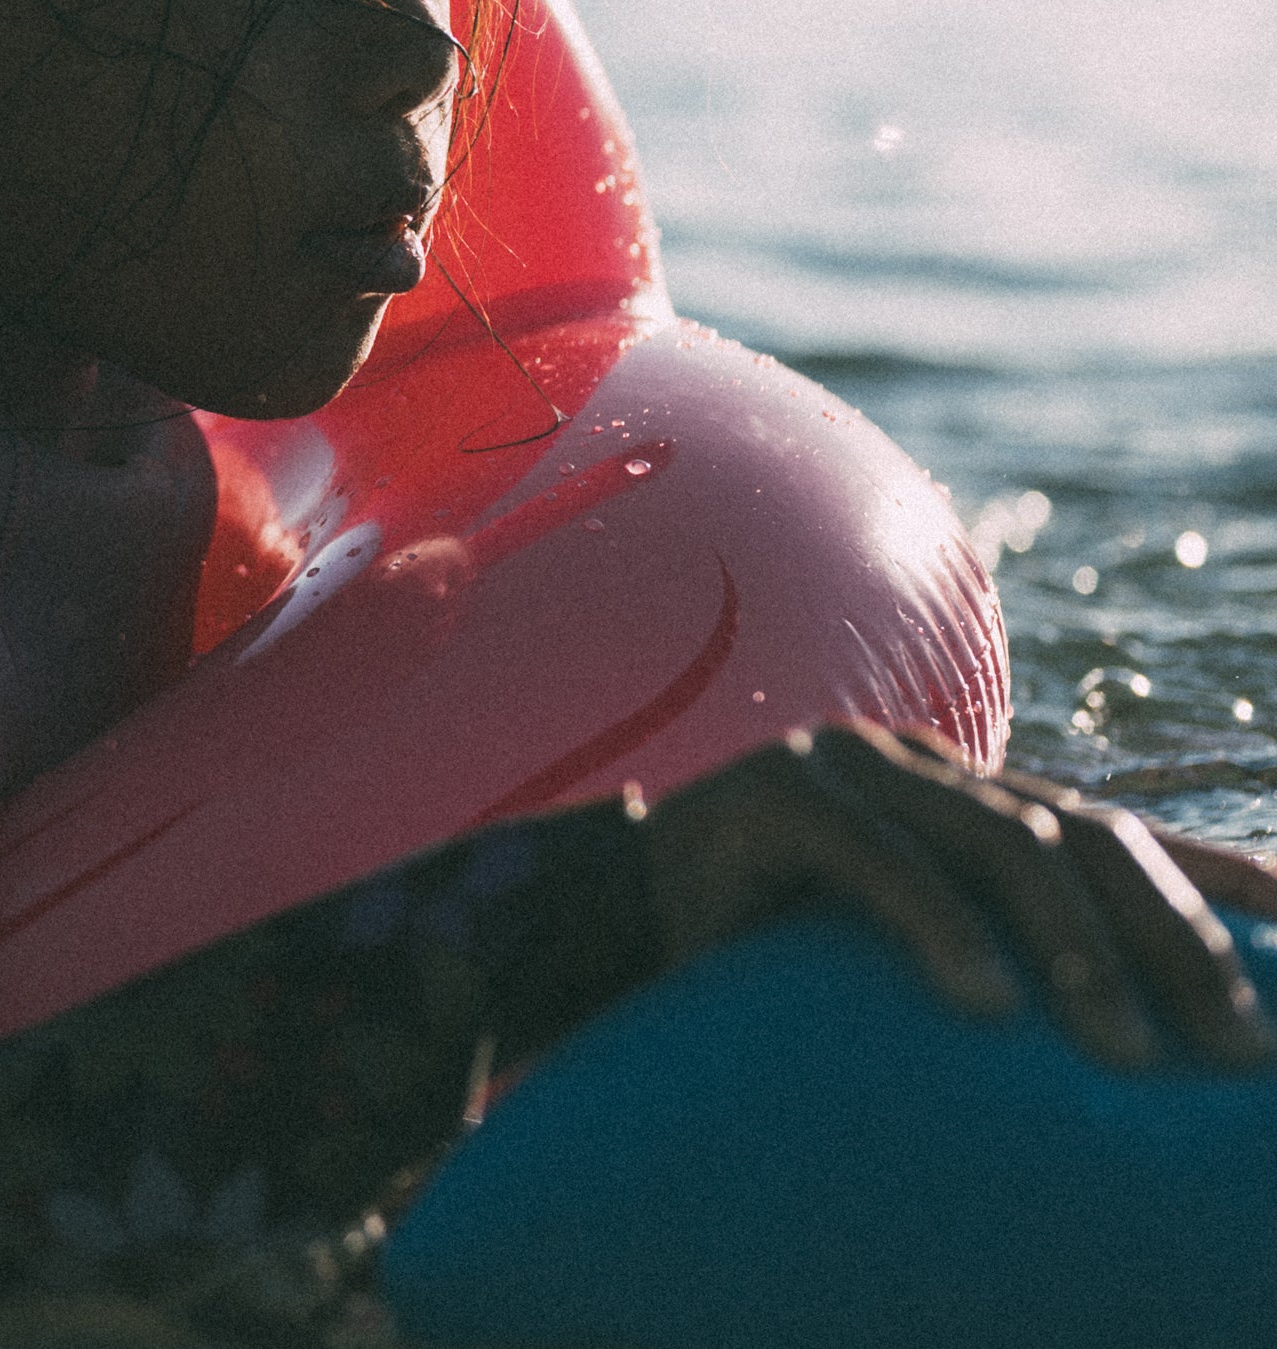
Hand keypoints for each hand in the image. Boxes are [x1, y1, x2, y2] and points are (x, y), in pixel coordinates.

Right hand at [642, 719, 1271, 1071]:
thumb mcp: (893, 951)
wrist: (597, 918)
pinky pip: (880, 862)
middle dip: (1174, 939)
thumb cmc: (755, 954)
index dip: (1206, 872)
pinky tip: (986, 1002)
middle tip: (1232, 1045)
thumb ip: (983, 953)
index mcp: (952, 791)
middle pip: (1082, 836)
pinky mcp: (775, 793)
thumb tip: (1108, 1036)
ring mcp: (845, 766)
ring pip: (1001, 843)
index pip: (1109, 826)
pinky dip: (941, 931)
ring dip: (1075, 950)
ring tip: (1121, 1046)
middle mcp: (914, 762)